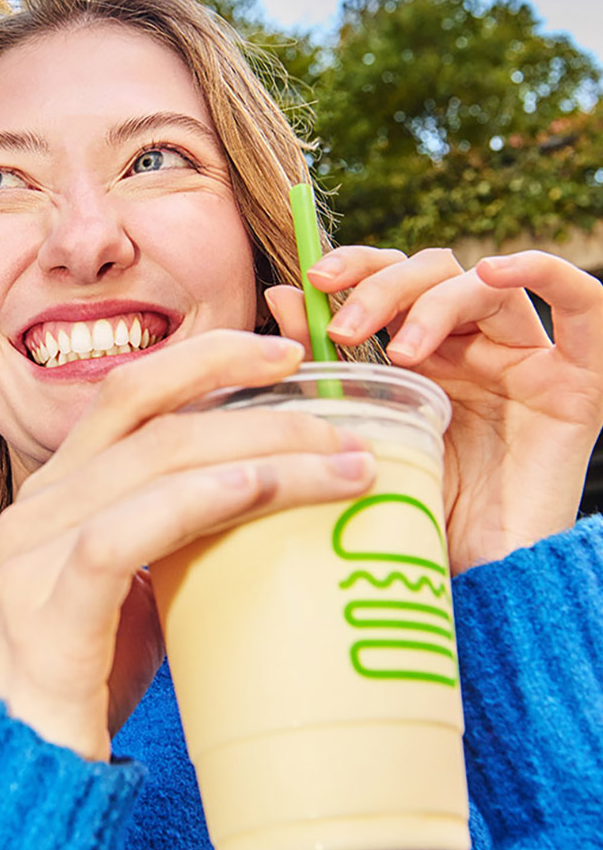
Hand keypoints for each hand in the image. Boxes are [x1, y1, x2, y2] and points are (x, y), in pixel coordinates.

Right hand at [0, 331, 377, 760]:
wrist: (28, 759)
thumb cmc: (91, 672)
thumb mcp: (137, 582)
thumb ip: (179, 532)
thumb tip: (281, 497)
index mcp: (58, 489)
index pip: (129, 392)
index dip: (205, 358)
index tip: (285, 353)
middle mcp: (39, 504)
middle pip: (151, 418)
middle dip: (256, 406)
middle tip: (342, 418)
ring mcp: (36, 553)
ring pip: (151, 467)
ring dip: (258, 455)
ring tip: (338, 464)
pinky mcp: (50, 607)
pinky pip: (124, 537)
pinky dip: (195, 503)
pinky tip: (255, 491)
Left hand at [267, 246, 602, 571]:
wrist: (475, 583)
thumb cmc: (414, 516)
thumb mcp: (362, 433)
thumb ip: (326, 369)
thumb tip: (278, 296)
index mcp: (423, 358)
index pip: (392, 278)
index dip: (355, 266)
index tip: (308, 283)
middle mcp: (473, 350)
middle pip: (433, 272)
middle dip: (382, 287)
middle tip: (345, 330)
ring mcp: (525, 361)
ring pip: (484, 284)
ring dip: (433, 301)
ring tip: (401, 351)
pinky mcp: (578, 383)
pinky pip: (586, 305)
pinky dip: (545, 272)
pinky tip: (498, 271)